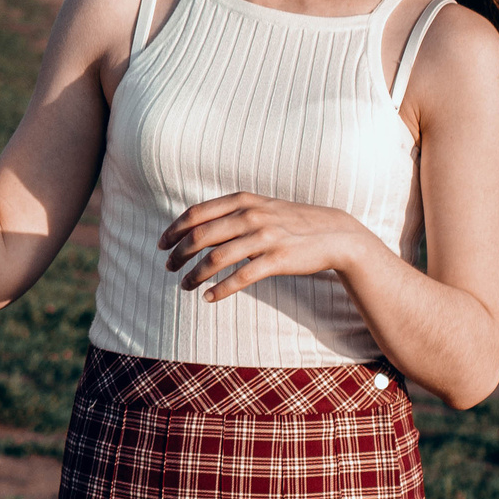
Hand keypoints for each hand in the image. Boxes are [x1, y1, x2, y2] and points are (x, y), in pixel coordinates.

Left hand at [159, 192, 390, 301]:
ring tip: (185, 285)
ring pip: (216, 258)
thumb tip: (198, 228)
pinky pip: (240, 277)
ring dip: (195, 275)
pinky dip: (220, 290)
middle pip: (200, 236)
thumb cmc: (292, 222)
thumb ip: (232, 214)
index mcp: (243, 201)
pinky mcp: (277, 260)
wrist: (336, 234)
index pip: (196, 213)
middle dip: (178, 254)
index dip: (174, 230)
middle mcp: (251, 216)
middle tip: (169, 268)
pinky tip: (208, 297)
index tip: (162, 244)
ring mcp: (264, 237)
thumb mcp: (261, 208)